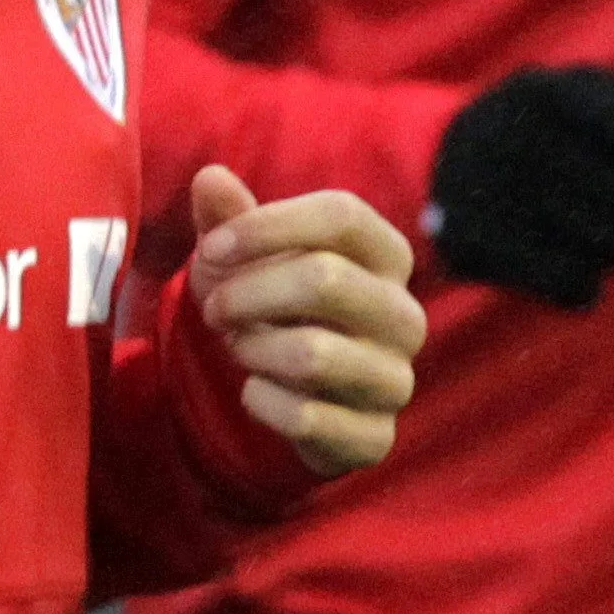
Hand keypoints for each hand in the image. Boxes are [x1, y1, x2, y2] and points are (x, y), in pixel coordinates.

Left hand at [189, 166, 425, 475]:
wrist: (307, 402)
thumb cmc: (279, 309)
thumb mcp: (250, 259)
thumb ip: (230, 219)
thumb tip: (209, 177)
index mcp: (386, 256)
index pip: (342, 215)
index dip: (268, 225)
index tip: (210, 248)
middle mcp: (404, 315)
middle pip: (326, 278)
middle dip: (249, 291)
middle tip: (214, 309)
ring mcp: (396, 379)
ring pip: (314, 353)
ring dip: (254, 348)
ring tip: (240, 346)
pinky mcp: (376, 437)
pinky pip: (307, 417)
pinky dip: (262, 401)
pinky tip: (255, 392)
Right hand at [425, 65, 613, 308]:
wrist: (439, 159)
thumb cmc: (534, 124)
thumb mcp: (579, 94)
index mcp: (548, 94)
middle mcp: (521, 141)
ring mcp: (498, 195)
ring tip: (594, 232)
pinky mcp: (480, 246)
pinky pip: (577, 289)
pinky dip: (584, 286)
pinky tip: (573, 267)